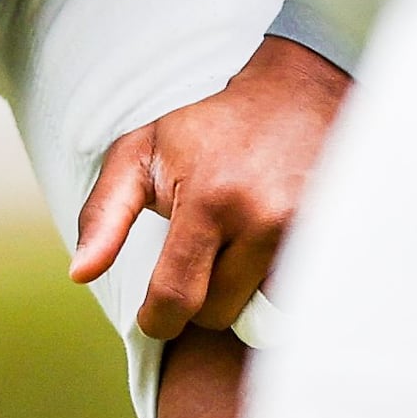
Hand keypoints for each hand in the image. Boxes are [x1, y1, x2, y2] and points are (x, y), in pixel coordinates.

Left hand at [70, 37, 344, 341]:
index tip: (155, 314)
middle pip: (219, 312)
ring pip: (258, 312)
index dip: (158, 320)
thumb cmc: (208, 129)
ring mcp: (306, 231)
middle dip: (201, 300)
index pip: (175, 298)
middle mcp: (262, 217)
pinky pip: (295, 299)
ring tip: (236, 251)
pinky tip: (268, 254)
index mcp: (208, 199)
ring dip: (241, 294)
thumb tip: (79, 274)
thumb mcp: (141, 154)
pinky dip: (276, 290)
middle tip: (202, 259)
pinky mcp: (337, 240)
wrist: (296, 97)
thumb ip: (104, 214)